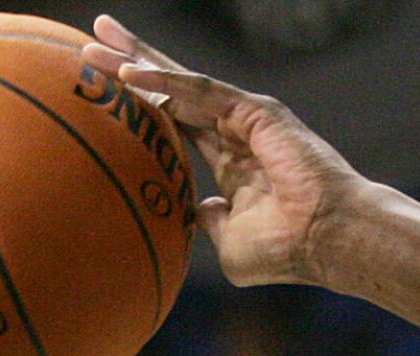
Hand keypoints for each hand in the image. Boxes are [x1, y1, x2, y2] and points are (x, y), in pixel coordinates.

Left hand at [83, 15, 365, 289]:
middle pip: (172, 88)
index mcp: (230, 161)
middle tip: (94, 40)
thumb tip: (191, 210)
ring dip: (136, 62)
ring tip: (98, 43)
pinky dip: (163, 82)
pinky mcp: (252, 110)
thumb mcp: (229, 243)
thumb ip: (207, 224)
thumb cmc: (285, 251)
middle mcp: (233, 131)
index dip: (143, 103)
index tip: (106, 90)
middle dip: (132, 62)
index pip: (176, 121)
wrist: (324, 240)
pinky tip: (129, 75)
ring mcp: (243, 116)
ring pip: (180, 81)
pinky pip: (198, 91)